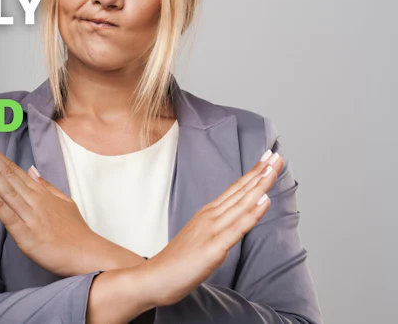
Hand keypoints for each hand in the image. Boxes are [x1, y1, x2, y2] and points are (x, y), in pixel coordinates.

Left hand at [0, 134, 145, 276]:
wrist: (88, 255)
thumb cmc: (75, 232)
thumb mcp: (64, 202)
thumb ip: (45, 185)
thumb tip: (31, 169)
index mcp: (41, 194)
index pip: (15, 170)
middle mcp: (35, 202)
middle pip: (10, 176)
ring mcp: (31, 218)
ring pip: (9, 192)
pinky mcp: (28, 237)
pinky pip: (11, 219)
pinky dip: (0, 205)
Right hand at [139, 150, 284, 306]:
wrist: (155, 277)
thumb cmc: (177, 261)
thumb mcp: (199, 238)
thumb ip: (215, 227)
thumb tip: (233, 221)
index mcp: (208, 214)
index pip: (235, 189)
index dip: (253, 173)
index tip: (267, 158)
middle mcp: (210, 217)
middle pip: (240, 191)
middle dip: (260, 172)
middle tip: (276, 155)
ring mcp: (211, 230)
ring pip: (241, 204)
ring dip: (259, 185)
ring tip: (273, 168)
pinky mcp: (213, 247)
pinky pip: (237, 228)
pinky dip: (252, 212)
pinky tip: (264, 200)